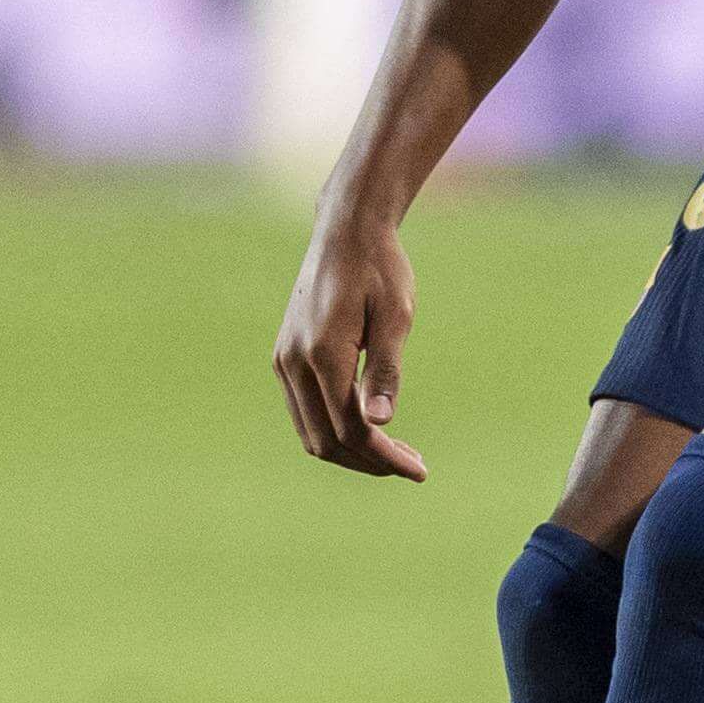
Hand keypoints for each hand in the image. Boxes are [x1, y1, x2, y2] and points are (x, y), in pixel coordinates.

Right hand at [273, 210, 427, 478]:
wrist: (345, 232)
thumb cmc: (380, 269)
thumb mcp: (396, 316)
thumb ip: (386, 370)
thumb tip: (380, 423)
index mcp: (322, 353)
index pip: (351, 429)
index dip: (385, 457)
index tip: (419, 471)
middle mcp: (293, 362)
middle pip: (326, 441)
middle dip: (369, 461)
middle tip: (412, 464)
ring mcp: (283, 361)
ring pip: (311, 433)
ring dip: (351, 451)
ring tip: (396, 452)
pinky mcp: (284, 357)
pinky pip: (304, 412)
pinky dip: (334, 430)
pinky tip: (368, 427)